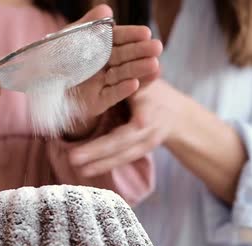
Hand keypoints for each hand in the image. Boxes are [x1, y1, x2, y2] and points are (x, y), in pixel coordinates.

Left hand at [63, 5, 162, 138]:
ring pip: (121, 75)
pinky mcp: (97, 102)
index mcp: (98, 48)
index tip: (146, 32)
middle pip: (123, 58)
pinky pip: (110, 95)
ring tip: (154, 65)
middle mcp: (102, 66)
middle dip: (140, 52)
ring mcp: (101, 84)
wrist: (39, 87)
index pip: (117, 39)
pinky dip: (122, 90)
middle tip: (157, 47)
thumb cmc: (55, 60)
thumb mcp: (69, 38)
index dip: (131, 36)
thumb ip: (88, 24)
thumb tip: (106, 9)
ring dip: (137, 70)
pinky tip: (135, 84)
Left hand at [68, 79, 190, 175]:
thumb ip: (127, 82)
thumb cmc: (157, 92)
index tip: (81, 150)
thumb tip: (99, 68)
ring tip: (78, 169)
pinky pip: (122, 159)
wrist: (179, 115)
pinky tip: (86, 170)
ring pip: (120, 157)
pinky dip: (104, 165)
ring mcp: (144, 146)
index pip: (122, 134)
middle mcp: (146, 136)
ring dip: (98, 164)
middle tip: (72, 159)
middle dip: (95, 155)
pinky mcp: (140, 150)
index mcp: (145, 119)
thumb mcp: (145, 83)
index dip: (101, 145)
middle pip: (119, 148)